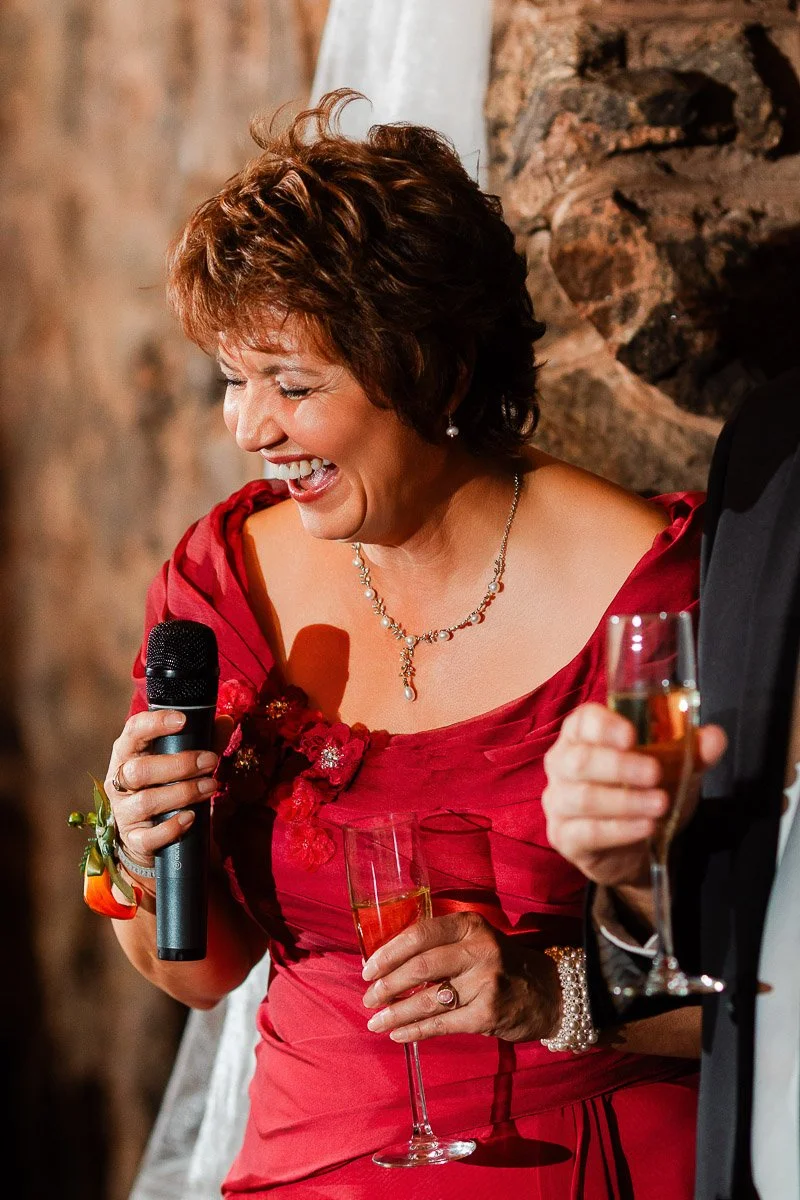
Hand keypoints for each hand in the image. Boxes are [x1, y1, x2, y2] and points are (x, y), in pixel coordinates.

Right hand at [105, 709, 228, 871]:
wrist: (148, 836)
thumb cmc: (165, 787)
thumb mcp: (180, 762)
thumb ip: (202, 741)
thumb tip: (226, 721)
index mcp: (128, 754)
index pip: (133, 731)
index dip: (155, 723)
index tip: (182, 720)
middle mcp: (119, 782)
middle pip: (139, 770)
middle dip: (180, 764)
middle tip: (211, 761)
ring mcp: (124, 812)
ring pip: (147, 801)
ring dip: (184, 792)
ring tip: (211, 787)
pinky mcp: (133, 839)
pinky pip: (148, 837)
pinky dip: (172, 827)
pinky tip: (191, 817)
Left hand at [360, 911, 560, 1043]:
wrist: (550, 992)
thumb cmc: (501, 965)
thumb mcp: (476, 940)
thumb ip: (441, 945)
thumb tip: (388, 963)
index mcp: (470, 925)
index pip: (420, 935)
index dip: (388, 953)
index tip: (367, 969)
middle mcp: (479, 950)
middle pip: (420, 967)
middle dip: (387, 985)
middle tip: (369, 998)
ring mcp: (485, 983)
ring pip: (428, 999)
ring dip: (395, 1012)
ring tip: (376, 1021)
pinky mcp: (488, 1014)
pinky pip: (441, 1024)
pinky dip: (415, 1031)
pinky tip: (398, 1035)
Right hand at [542, 702, 726, 888]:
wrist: (636, 847)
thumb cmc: (644, 793)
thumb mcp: (674, 770)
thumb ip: (692, 751)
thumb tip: (714, 736)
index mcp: (583, 736)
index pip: (582, 721)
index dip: (604, 726)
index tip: (632, 734)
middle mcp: (562, 763)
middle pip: (579, 760)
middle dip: (619, 766)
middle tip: (655, 773)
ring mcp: (558, 801)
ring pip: (582, 797)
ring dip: (625, 801)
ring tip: (660, 804)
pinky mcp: (563, 836)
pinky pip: (586, 831)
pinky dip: (619, 829)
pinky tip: (645, 827)